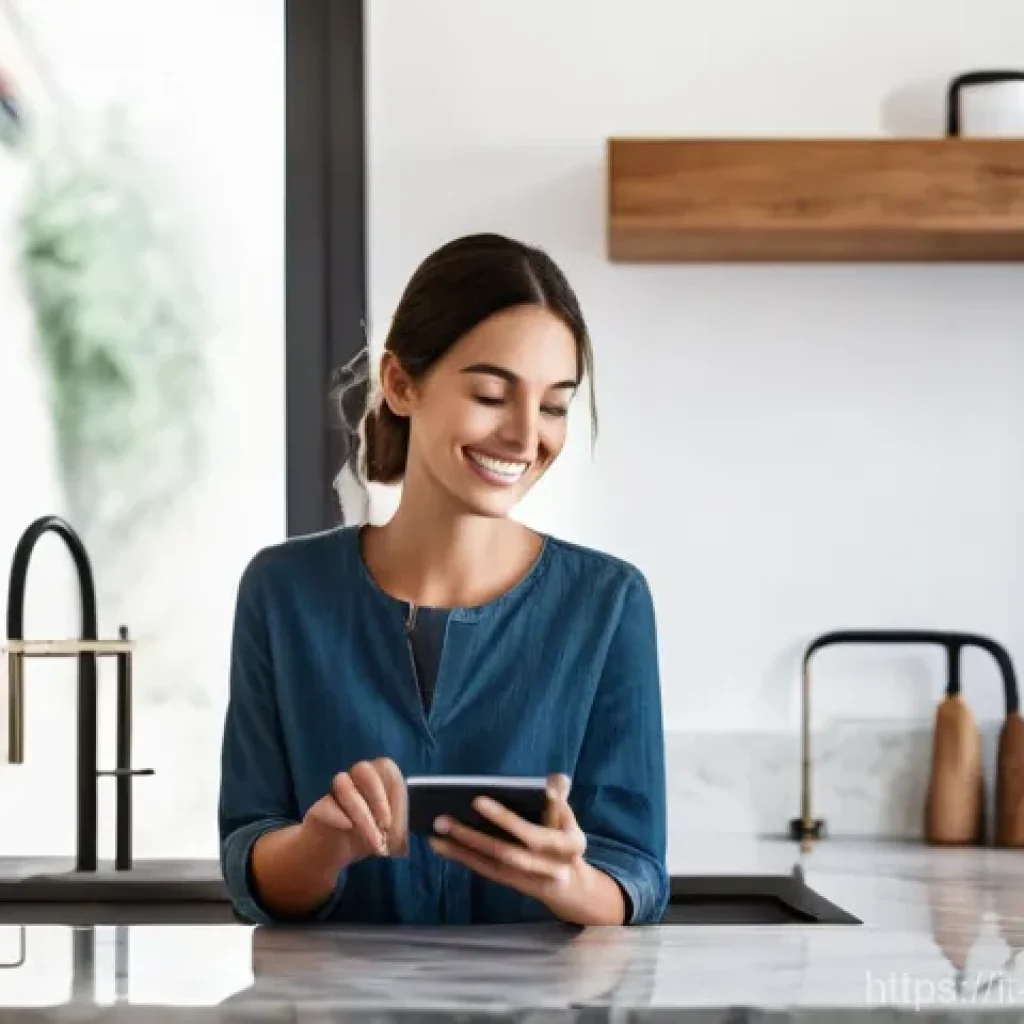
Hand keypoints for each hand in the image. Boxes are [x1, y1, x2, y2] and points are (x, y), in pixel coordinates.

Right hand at [301, 757, 407, 867]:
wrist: (330, 851)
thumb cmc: (365, 835)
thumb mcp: (386, 834)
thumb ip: (397, 828)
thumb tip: (404, 832)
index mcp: (376, 779)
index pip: (387, 771)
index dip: (397, 793)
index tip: (402, 821)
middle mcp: (354, 779)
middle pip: (363, 769)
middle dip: (378, 797)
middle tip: (387, 825)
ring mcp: (334, 792)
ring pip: (344, 785)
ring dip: (362, 815)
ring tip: (375, 841)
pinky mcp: (318, 808)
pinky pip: (326, 805)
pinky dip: (338, 816)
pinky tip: (349, 828)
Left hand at [428, 773, 613, 921]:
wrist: (572, 887)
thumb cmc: (564, 839)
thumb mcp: (568, 818)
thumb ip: (559, 799)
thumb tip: (554, 779)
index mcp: (568, 846)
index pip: (533, 834)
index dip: (505, 819)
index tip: (477, 800)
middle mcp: (549, 868)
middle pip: (506, 853)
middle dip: (473, 836)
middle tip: (444, 819)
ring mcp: (529, 879)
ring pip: (491, 864)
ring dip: (461, 849)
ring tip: (436, 834)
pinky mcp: (512, 884)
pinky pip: (486, 871)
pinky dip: (463, 858)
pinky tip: (443, 846)